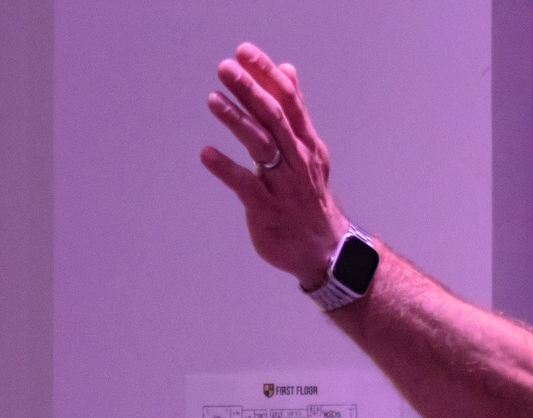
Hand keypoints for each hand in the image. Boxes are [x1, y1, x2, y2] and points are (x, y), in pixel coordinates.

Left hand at [199, 44, 351, 290]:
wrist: (325, 249)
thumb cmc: (309, 196)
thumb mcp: (308, 149)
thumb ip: (294, 110)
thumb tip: (286, 70)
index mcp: (305, 142)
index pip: (288, 99)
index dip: (266, 74)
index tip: (244, 52)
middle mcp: (297, 159)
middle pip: (274, 117)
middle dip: (249, 90)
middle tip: (225, 68)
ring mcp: (284, 185)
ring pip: (262, 146)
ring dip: (237, 121)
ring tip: (213, 100)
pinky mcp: (267, 210)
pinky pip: (246, 186)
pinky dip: (226, 169)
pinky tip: (207, 154)